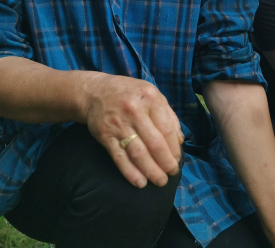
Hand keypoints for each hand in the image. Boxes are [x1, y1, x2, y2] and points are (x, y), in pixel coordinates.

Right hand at [82, 73, 183, 188]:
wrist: (95, 92)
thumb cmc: (129, 94)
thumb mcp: (152, 94)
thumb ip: (168, 115)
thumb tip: (179, 140)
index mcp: (150, 99)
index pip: (167, 129)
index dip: (174, 148)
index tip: (177, 160)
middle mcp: (135, 111)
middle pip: (154, 143)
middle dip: (165, 162)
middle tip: (171, 174)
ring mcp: (119, 124)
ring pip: (138, 153)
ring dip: (151, 170)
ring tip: (159, 181)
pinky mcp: (105, 135)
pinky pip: (120, 157)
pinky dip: (130, 172)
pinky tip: (140, 182)